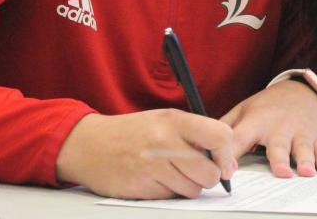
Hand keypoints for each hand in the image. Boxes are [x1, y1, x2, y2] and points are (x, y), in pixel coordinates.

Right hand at [55, 109, 234, 198]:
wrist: (89, 145)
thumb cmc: (132, 132)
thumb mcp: (164, 120)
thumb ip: (195, 135)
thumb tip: (227, 162)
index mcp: (174, 120)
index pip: (219, 136)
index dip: (227, 154)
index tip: (224, 163)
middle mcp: (165, 141)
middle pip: (209, 173)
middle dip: (209, 178)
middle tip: (198, 172)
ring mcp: (152, 166)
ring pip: (192, 190)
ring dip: (188, 187)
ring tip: (172, 173)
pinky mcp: (141, 187)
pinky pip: (171, 198)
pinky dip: (169, 193)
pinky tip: (155, 180)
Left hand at [221, 79, 316, 177]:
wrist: (302, 91)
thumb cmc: (269, 106)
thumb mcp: (244, 110)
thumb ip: (226, 127)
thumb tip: (202, 144)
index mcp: (256, 122)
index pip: (240, 138)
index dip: (232, 154)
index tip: (227, 171)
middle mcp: (279, 127)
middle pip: (278, 145)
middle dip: (279, 159)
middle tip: (280, 172)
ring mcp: (300, 132)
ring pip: (303, 148)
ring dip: (305, 160)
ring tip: (305, 172)